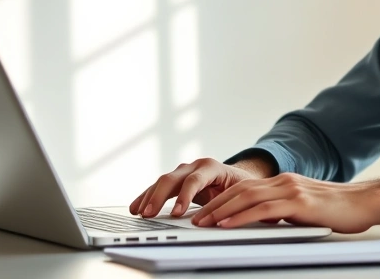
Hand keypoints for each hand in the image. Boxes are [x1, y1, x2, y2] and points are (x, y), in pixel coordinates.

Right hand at [129, 157, 274, 217]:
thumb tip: (232, 213)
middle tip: (150, 214)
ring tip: (139, 212)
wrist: (240, 177)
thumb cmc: (242, 185)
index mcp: (212, 166)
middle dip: (159, 197)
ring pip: (162, 181)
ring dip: (149, 196)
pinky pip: (159, 187)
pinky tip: (136, 207)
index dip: (185, 196)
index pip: (194, 179)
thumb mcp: (241, 191)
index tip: (178, 213)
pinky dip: (147, 196)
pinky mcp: (177, 180)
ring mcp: (184, 171)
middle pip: (172, 178)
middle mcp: (194, 165)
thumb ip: (234, 200)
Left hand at [191, 173, 379, 233]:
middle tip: (195, 219)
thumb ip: (284, 212)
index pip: (244, 189)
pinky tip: (228, 225)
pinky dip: (241, 217)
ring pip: (246, 198)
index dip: (221, 200)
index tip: (204, 212)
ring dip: (221, 211)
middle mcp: (284, 181)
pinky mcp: (298, 203)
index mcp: (284, 182)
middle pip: (239, 191)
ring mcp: (291, 189)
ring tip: (203, 223)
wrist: (366, 203)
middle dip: (213, 205)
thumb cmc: (340, 210)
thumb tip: (264, 222)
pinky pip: (262, 210)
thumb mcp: (305, 210)